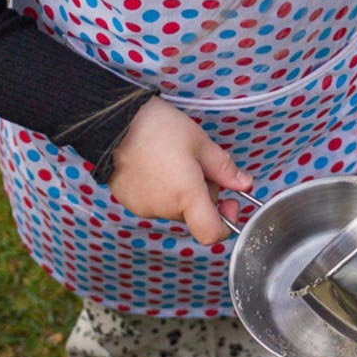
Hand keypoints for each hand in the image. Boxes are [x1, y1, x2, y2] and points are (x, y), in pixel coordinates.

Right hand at [109, 97, 250, 244]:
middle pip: (194, 216)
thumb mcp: (199, 142)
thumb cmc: (157, 128)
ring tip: (172, 161)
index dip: (226, 224)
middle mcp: (165, 209)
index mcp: (186, 195)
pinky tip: (156, 167)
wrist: (112, 123)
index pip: (212, 233)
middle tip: (199, 165)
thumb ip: (224, 169)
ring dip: (181, 193)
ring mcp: (145, 209)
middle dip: (203, 196)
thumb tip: (244, 184)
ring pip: (175, 209)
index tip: (230, 204)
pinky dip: (162, 191)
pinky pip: (156, 204)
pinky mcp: (131, 203)